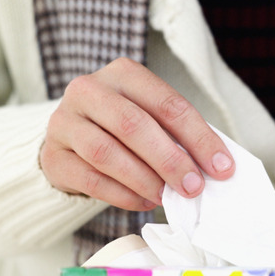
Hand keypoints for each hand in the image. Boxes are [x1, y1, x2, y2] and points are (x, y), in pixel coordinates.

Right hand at [39, 58, 234, 210]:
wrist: (71, 140)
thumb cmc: (124, 129)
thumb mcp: (152, 119)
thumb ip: (179, 136)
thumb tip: (217, 166)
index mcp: (123, 73)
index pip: (168, 104)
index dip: (199, 138)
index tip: (222, 167)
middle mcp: (89, 90)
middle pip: (134, 125)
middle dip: (170, 160)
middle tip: (193, 187)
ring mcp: (64, 122)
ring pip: (107, 153)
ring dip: (145, 179)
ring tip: (166, 196)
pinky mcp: (52, 156)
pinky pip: (90, 179)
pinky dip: (123, 195)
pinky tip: (144, 202)